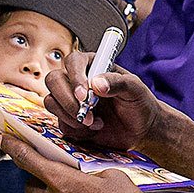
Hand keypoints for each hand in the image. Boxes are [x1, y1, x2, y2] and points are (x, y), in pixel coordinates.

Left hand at [0, 131, 161, 192]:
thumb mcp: (117, 178)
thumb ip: (95, 170)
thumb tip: (91, 174)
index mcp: (62, 183)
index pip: (28, 160)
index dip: (14, 147)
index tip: (4, 139)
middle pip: (33, 184)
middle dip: (40, 175)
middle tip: (58, 169)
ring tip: (82, 192)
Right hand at [43, 53, 163, 151]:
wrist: (141, 129)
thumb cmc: (139, 103)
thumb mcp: (135, 88)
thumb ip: (118, 82)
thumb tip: (96, 83)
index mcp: (92, 65)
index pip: (72, 62)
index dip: (75, 77)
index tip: (84, 95)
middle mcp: (77, 81)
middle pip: (53, 80)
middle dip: (67, 100)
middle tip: (85, 114)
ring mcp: (70, 100)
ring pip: (51, 102)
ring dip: (70, 116)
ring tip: (95, 122)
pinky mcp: (69, 120)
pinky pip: (60, 123)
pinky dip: (76, 130)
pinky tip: (94, 130)